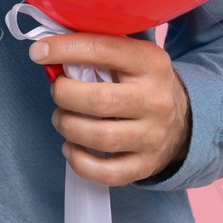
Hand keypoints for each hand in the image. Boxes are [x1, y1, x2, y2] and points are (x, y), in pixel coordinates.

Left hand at [30, 33, 191, 185]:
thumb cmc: (142, 83)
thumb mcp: (130, 56)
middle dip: (64, 94)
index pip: (103, 49)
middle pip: (99, 100)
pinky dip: (80, 162)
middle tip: (58, 91)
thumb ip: (95, 51)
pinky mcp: (146, 164)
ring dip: (68, 127)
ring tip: (62, 118)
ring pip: (101, 137)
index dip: (65, 49)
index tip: (39, 52)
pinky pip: (107, 172)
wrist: (183, 119)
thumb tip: (48, 51)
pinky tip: (72, 147)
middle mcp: (155, 99)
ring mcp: (153, 135)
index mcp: (150, 62)